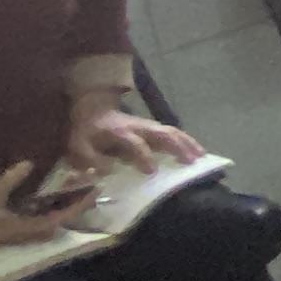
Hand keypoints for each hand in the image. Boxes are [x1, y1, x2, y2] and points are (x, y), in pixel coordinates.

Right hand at [0, 161, 96, 263]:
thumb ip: (9, 181)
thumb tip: (28, 162)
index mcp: (26, 229)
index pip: (62, 218)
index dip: (79, 205)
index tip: (94, 191)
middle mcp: (28, 234)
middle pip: (61, 221)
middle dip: (76, 205)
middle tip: (88, 185)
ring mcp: (21, 235)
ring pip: (52, 221)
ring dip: (64, 207)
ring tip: (74, 188)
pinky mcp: (13, 233)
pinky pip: (40, 221)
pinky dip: (50, 209)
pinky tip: (50, 197)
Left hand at [68, 96, 203, 170]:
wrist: (92, 109)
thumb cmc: (87, 132)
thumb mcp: (79, 147)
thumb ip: (91, 160)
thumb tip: (108, 171)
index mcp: (119, 132)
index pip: (135, 143)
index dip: (143, 156)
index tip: (152, 172)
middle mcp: (138, 126)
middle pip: (162, 133)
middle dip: (177, 147)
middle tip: (191, 162)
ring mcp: (148, 125)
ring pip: (171, 131)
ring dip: (187, 143)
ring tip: (201, 157)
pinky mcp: (153, 127)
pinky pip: (173, 132)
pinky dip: (187, 140)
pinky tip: (198, 151)